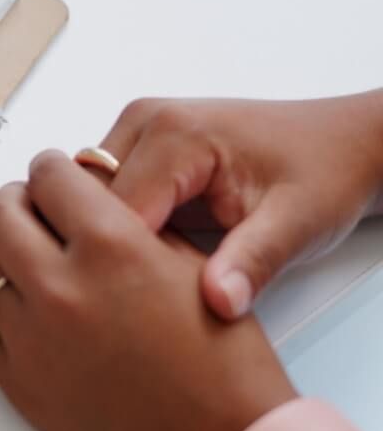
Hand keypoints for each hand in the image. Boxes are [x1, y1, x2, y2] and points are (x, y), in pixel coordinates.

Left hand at [0, 151, 297, 430]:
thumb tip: (83, 199)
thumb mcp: (192, 265)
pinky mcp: (17, 379)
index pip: (49, 176)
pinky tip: (17, 297)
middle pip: (2, 214)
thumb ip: (127, 221)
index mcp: (111, 246)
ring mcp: (31, 335)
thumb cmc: (224, 360)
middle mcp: (61, 286)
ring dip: (0, 249)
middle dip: (18, 201)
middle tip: (35, 208)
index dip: (53, 170)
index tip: (56, 176)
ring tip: (26, 254)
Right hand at [96, 94, 382, 319]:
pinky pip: (104, 194)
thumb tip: (218, 301)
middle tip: (137, 300)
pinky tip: (149, 259)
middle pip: (84, 201)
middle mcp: (145, 122)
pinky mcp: (140, 148)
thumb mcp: (299, 223)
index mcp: (174, 132)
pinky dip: (116, 229)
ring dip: (104, 240)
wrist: (346, 143)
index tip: (132, 308)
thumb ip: (254, 261)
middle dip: (102, 250)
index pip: (109, 209)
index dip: (115, 264)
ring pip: (85, 199)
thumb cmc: (325, 171)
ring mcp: (138, 131)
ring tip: (143, 281)